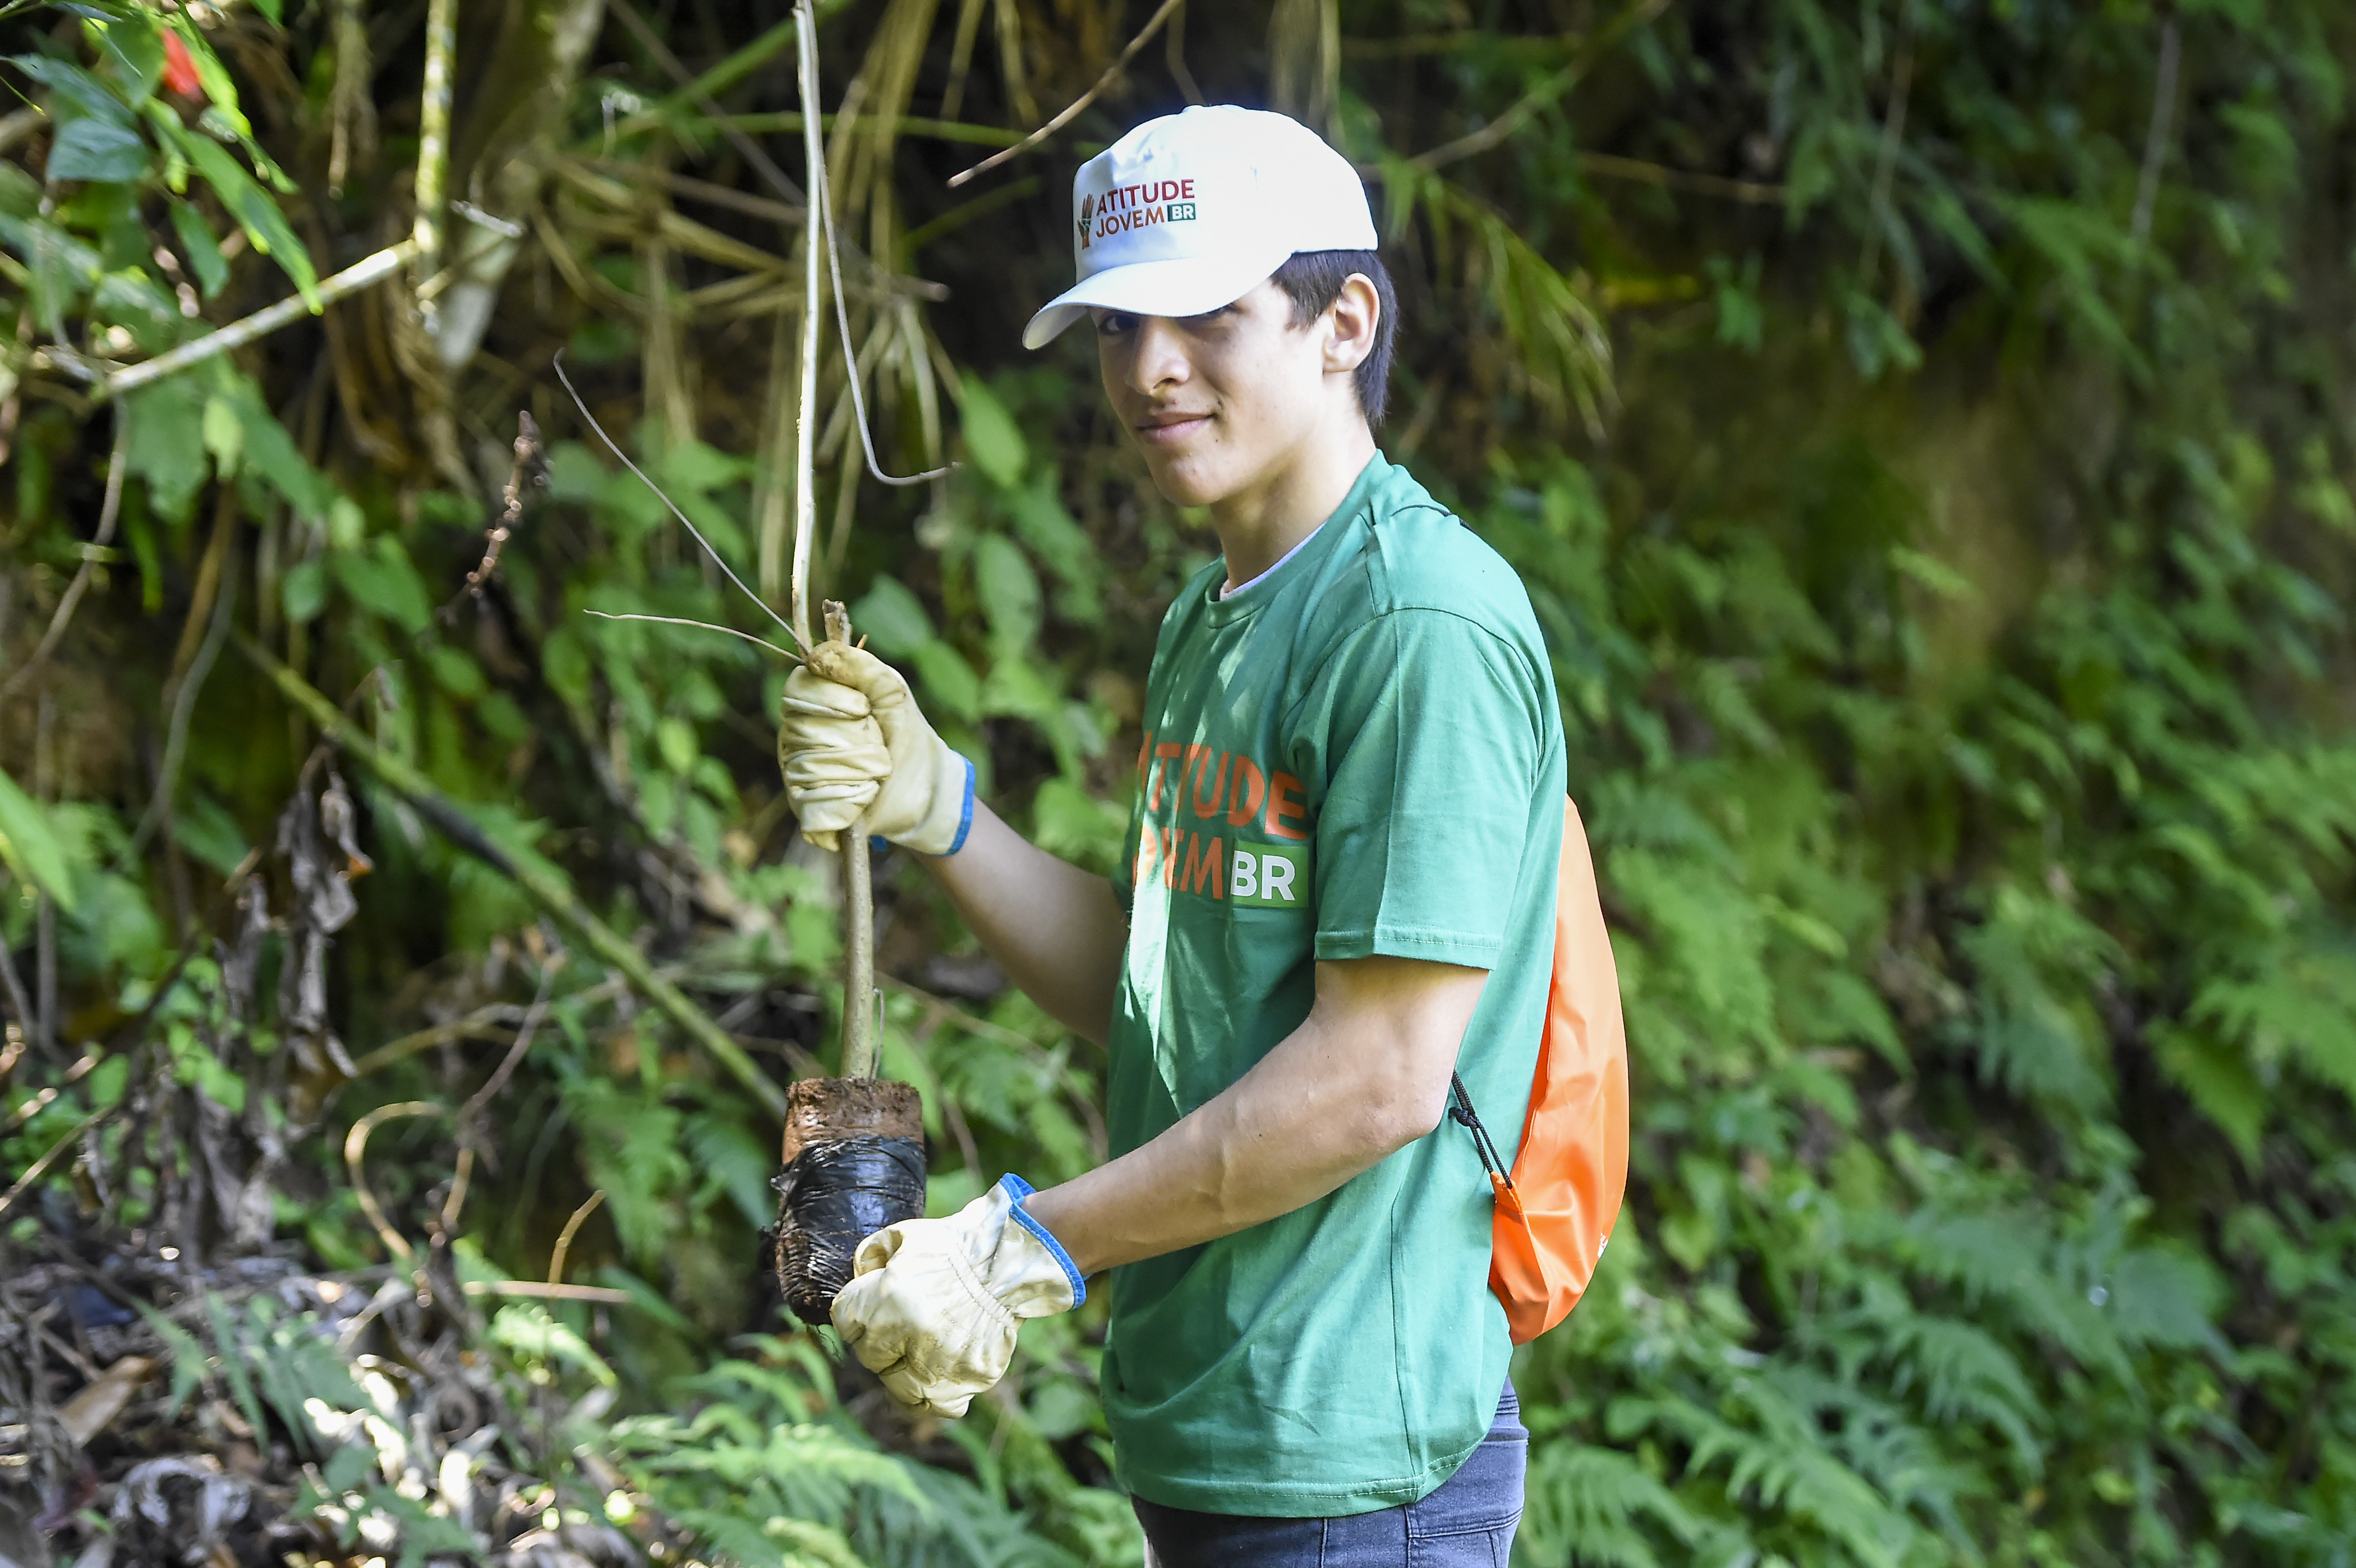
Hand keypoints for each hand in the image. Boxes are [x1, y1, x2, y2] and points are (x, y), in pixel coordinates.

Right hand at [777, 641, 973, 854]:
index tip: (864, 708)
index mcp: (812, 702)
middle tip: (879, 744)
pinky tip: (867, 796)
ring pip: (812, 765)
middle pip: (804, 727)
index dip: (831, 698)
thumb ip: (863, 668)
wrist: (927, 790)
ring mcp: (796, 773)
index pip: (798, 688)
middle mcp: (796, 735)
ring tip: (878, 770)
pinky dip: (851, 798)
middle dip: (854, 736)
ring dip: (859, 768)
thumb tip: (819, 654)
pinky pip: (814, 800)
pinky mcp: (805, 808)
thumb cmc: (905, 735)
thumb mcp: (893, 693)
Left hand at [830, 1175, 1082, 1416]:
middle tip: (900, 1328)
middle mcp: (909, 1337)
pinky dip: (938, 1394)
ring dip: (904, 1376)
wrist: (1009, 1259)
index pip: (846, 1325)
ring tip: (917, 1357)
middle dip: (881, 1343)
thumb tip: (860, 1280)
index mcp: (885, 1301)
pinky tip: (941, 1374)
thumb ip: (869, 1259)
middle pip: (870, 1359)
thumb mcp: (901, 1236)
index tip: (873, 1308)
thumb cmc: (953, 1246)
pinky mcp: (971, 1377)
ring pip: (902, 1392)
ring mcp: (941, 1363)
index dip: (857, 1314)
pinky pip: (943, 1404)